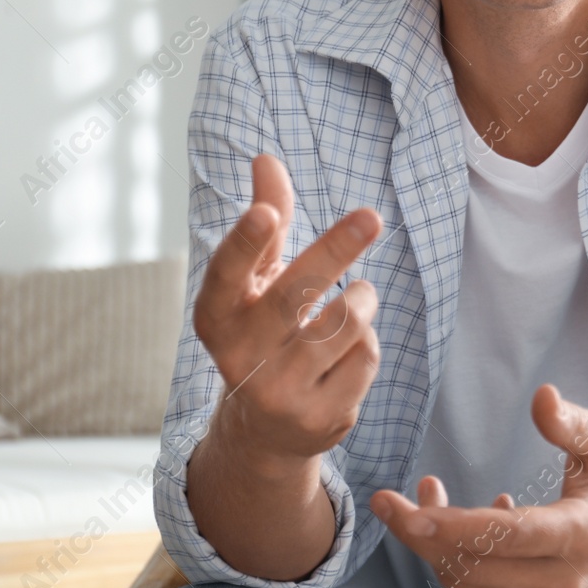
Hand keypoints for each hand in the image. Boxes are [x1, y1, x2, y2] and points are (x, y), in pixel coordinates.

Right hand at [193, 152, 381, 473]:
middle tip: (371, 216)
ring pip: (345, 321)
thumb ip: (268, 221)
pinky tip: (348, 351)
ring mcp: (279, 393)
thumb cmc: (265, 330)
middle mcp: (239, 358)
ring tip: (354, 298)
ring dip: (361, 298)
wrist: (266, 429)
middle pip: (295, 294)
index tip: (265, 212)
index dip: (244, 243)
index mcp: (217, 317)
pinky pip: (366, 355)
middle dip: (335, 248)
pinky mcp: (320, 418)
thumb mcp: (257, 279)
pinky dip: (367, 340)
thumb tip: (266, 158)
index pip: (227, 274)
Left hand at [369, 385, 587, 587]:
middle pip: (473, 565)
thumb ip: (573, 423)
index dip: (456, 526)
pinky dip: (455, 558)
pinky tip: (471, 522)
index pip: (510, 537)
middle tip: (388, 500)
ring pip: (465, 582)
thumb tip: (541, 397)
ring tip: (428, 493)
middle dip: (421, 532)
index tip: (411, 511)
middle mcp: (563, 581)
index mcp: (583, 535)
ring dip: (432, 541)